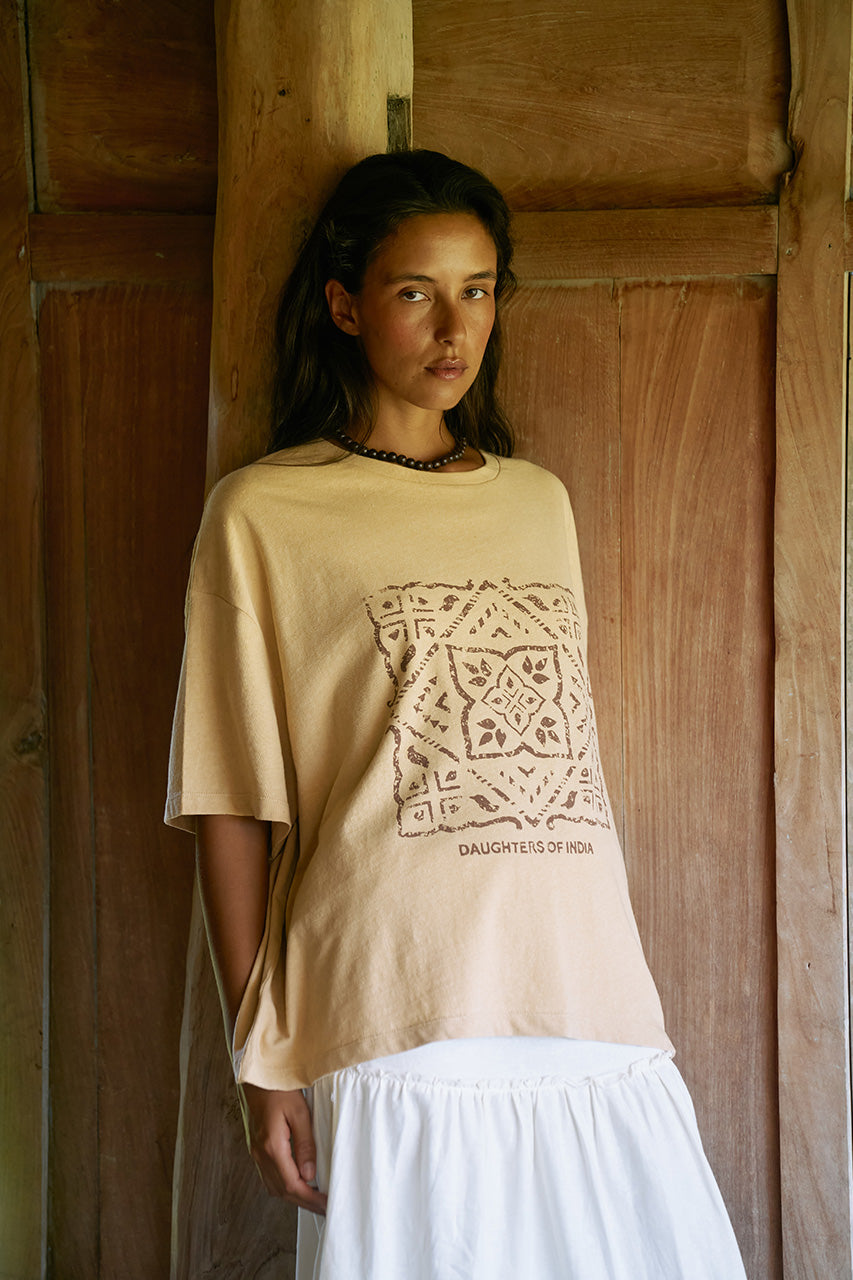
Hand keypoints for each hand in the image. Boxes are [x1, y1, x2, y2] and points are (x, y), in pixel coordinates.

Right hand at [242, 1082, 327, 1214]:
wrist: (259, 1078)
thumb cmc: (280, 1090)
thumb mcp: (299, 1112)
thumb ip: (305, 1144)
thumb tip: (310, 1174)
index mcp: (272, 1146)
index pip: (291, 1184)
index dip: (310, 1198)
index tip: (325, 1204)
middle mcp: (262, 1154)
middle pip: (282, 1191)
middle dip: (304, 1202)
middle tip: (324, 1208)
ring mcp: (257, 1153)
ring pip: (274, 1187)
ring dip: (294, 1197)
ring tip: (314, 1200)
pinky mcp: (258, 1149)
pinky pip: (270, 1178)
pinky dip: (284, 1187)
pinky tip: (296, 1185)